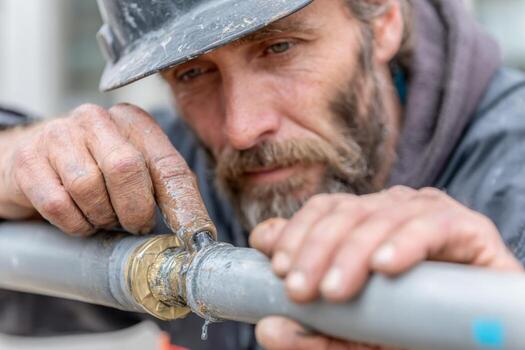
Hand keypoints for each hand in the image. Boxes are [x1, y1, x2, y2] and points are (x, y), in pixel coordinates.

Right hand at [0, 103, 200, 235]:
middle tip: (134, 225)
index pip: (168, 165)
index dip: (183, 205)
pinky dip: (75, 224)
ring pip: (89, 187)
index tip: (194, 236)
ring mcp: (59, 135)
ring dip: (101, 217)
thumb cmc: (98, 170)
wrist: (36, 163)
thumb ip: (168, 190)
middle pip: (126, 169)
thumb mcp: (139, 172)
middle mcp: (97, 119)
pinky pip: (58, 204)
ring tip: (103, 216)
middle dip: (135, 211)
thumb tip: (199, 231)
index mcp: (134, 121)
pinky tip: (79, 218)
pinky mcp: (30, 160)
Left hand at [250, 187, 522, 348]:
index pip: (322, 210)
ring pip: (379, 217)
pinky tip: (386, 266)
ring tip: (334, 290)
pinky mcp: (464, 226)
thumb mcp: (356, 334)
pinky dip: (404, 243)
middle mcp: (391, 209)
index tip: (279, 269)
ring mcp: (426, 212)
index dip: (296, 232)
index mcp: (364, 222)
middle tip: (300, 290)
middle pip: (345, 212)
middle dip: (315, 250)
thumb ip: (315, 332)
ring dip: (351, 253)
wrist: (477, 334)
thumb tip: (267, 329)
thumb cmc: (412, 328)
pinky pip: (430, 226)